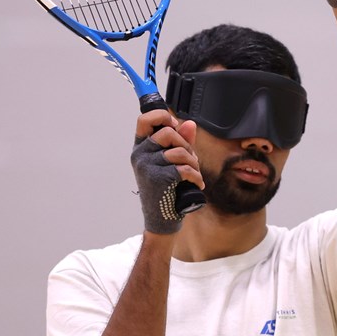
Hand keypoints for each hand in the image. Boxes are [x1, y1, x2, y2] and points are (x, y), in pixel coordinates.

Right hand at [130, 110, 203, 234]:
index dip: (162, 117)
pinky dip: (195, 176)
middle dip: (186, 145)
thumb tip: (189, 124)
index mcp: (141, 147)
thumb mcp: (173, 161)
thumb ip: (181, 141)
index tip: (174, 126)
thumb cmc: (167, 188)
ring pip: (179, 151)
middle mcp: (140, 155)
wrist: (162, 218)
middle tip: (190, 159)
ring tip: (194, 174)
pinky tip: (196, 184)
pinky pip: (184, 168)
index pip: (145, 120)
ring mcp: (147, 167)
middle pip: (168, 132)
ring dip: (193, 163)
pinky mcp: (158, 179)